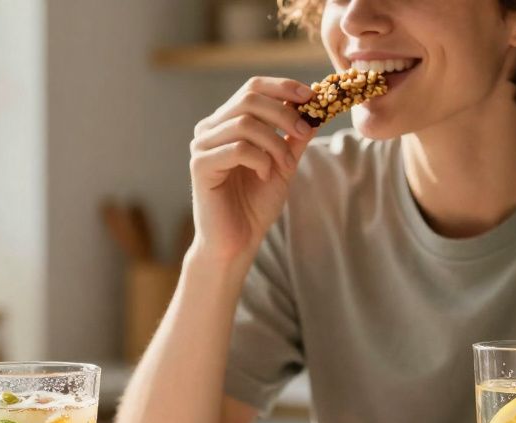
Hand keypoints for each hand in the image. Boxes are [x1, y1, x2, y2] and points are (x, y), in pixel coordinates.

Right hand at [189, 76, 315, 268]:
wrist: (237, 242)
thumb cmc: (255, 205)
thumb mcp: (283, 164)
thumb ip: (293, 137)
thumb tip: (315, 109)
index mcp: (226, 122)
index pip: (252, 87)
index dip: (283, 87)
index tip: (311, 96)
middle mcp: (210, 128)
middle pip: (250, 99)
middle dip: (285, 114)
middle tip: (306, 133)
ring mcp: (202, 146)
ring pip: (245, 123)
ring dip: (275, 143)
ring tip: (285, 165)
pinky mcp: (200, 166)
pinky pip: (238, 148)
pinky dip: (260, 159)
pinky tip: (264, 176)